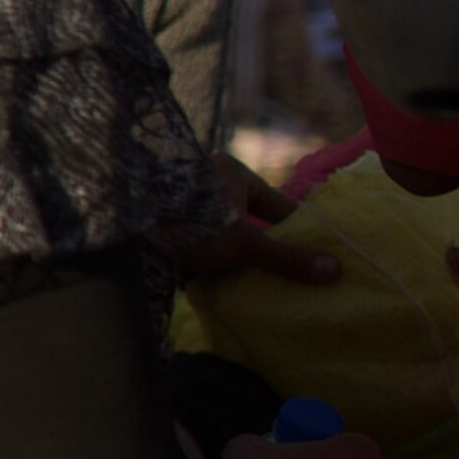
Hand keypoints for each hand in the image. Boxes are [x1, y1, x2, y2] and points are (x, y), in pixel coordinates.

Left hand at [164, 152, 340, 287]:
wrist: (123, 234)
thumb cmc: (189, 224)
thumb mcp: (244, 242)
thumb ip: (286, 256)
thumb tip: (335, 270)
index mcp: (230, 172)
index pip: (275, 203)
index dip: (294, 229)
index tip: (314, 254)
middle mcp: (205, 182)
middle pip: (246, 219)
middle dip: (262, 246)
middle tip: (286, 274)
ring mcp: (182, 205)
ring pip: (220, 233)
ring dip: (232, 257)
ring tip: (257, 285)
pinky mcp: (163, 227)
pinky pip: (195, 246)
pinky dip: (207, 264)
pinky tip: (220, 285)